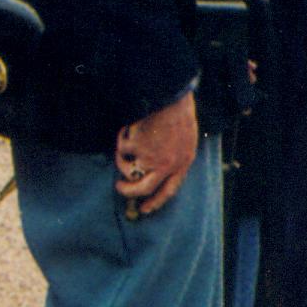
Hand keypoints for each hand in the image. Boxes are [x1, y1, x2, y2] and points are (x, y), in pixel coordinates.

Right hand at [114, 91, 199, 218]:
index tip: (145, 208)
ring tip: (123, 147)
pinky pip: (122, 150)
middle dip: (128, 191)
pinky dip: (122, 139)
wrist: (171, 97)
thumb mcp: (186, 138)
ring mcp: (150, 158)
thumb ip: (176, 156)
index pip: (169, 191)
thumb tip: (157, 171)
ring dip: (120, 162)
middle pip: (143, 189)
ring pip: (127, 171)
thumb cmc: (179, 112)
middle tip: (120, 187)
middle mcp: (167, 165)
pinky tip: (128, 129)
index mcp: (183, 163)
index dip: (156, 202)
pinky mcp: (136, 148)